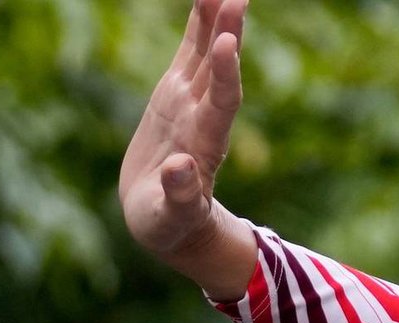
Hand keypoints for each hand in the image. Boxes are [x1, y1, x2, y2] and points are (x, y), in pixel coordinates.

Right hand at [120, 0, 254, 299]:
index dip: (224, 74)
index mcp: (205, 144)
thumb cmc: (172, 225)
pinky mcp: (176, 96)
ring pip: (206, 54)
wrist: (170, 221)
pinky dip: (197, 28)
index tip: (228, 44)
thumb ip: (181, 196)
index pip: (221, 103)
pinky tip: (206, 1)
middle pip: (219, 70)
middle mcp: (203, 117)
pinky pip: (188, 54)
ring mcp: (191, 103)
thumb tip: (181, 170)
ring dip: (216, 22)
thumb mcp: (173, 216)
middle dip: (228, 34)